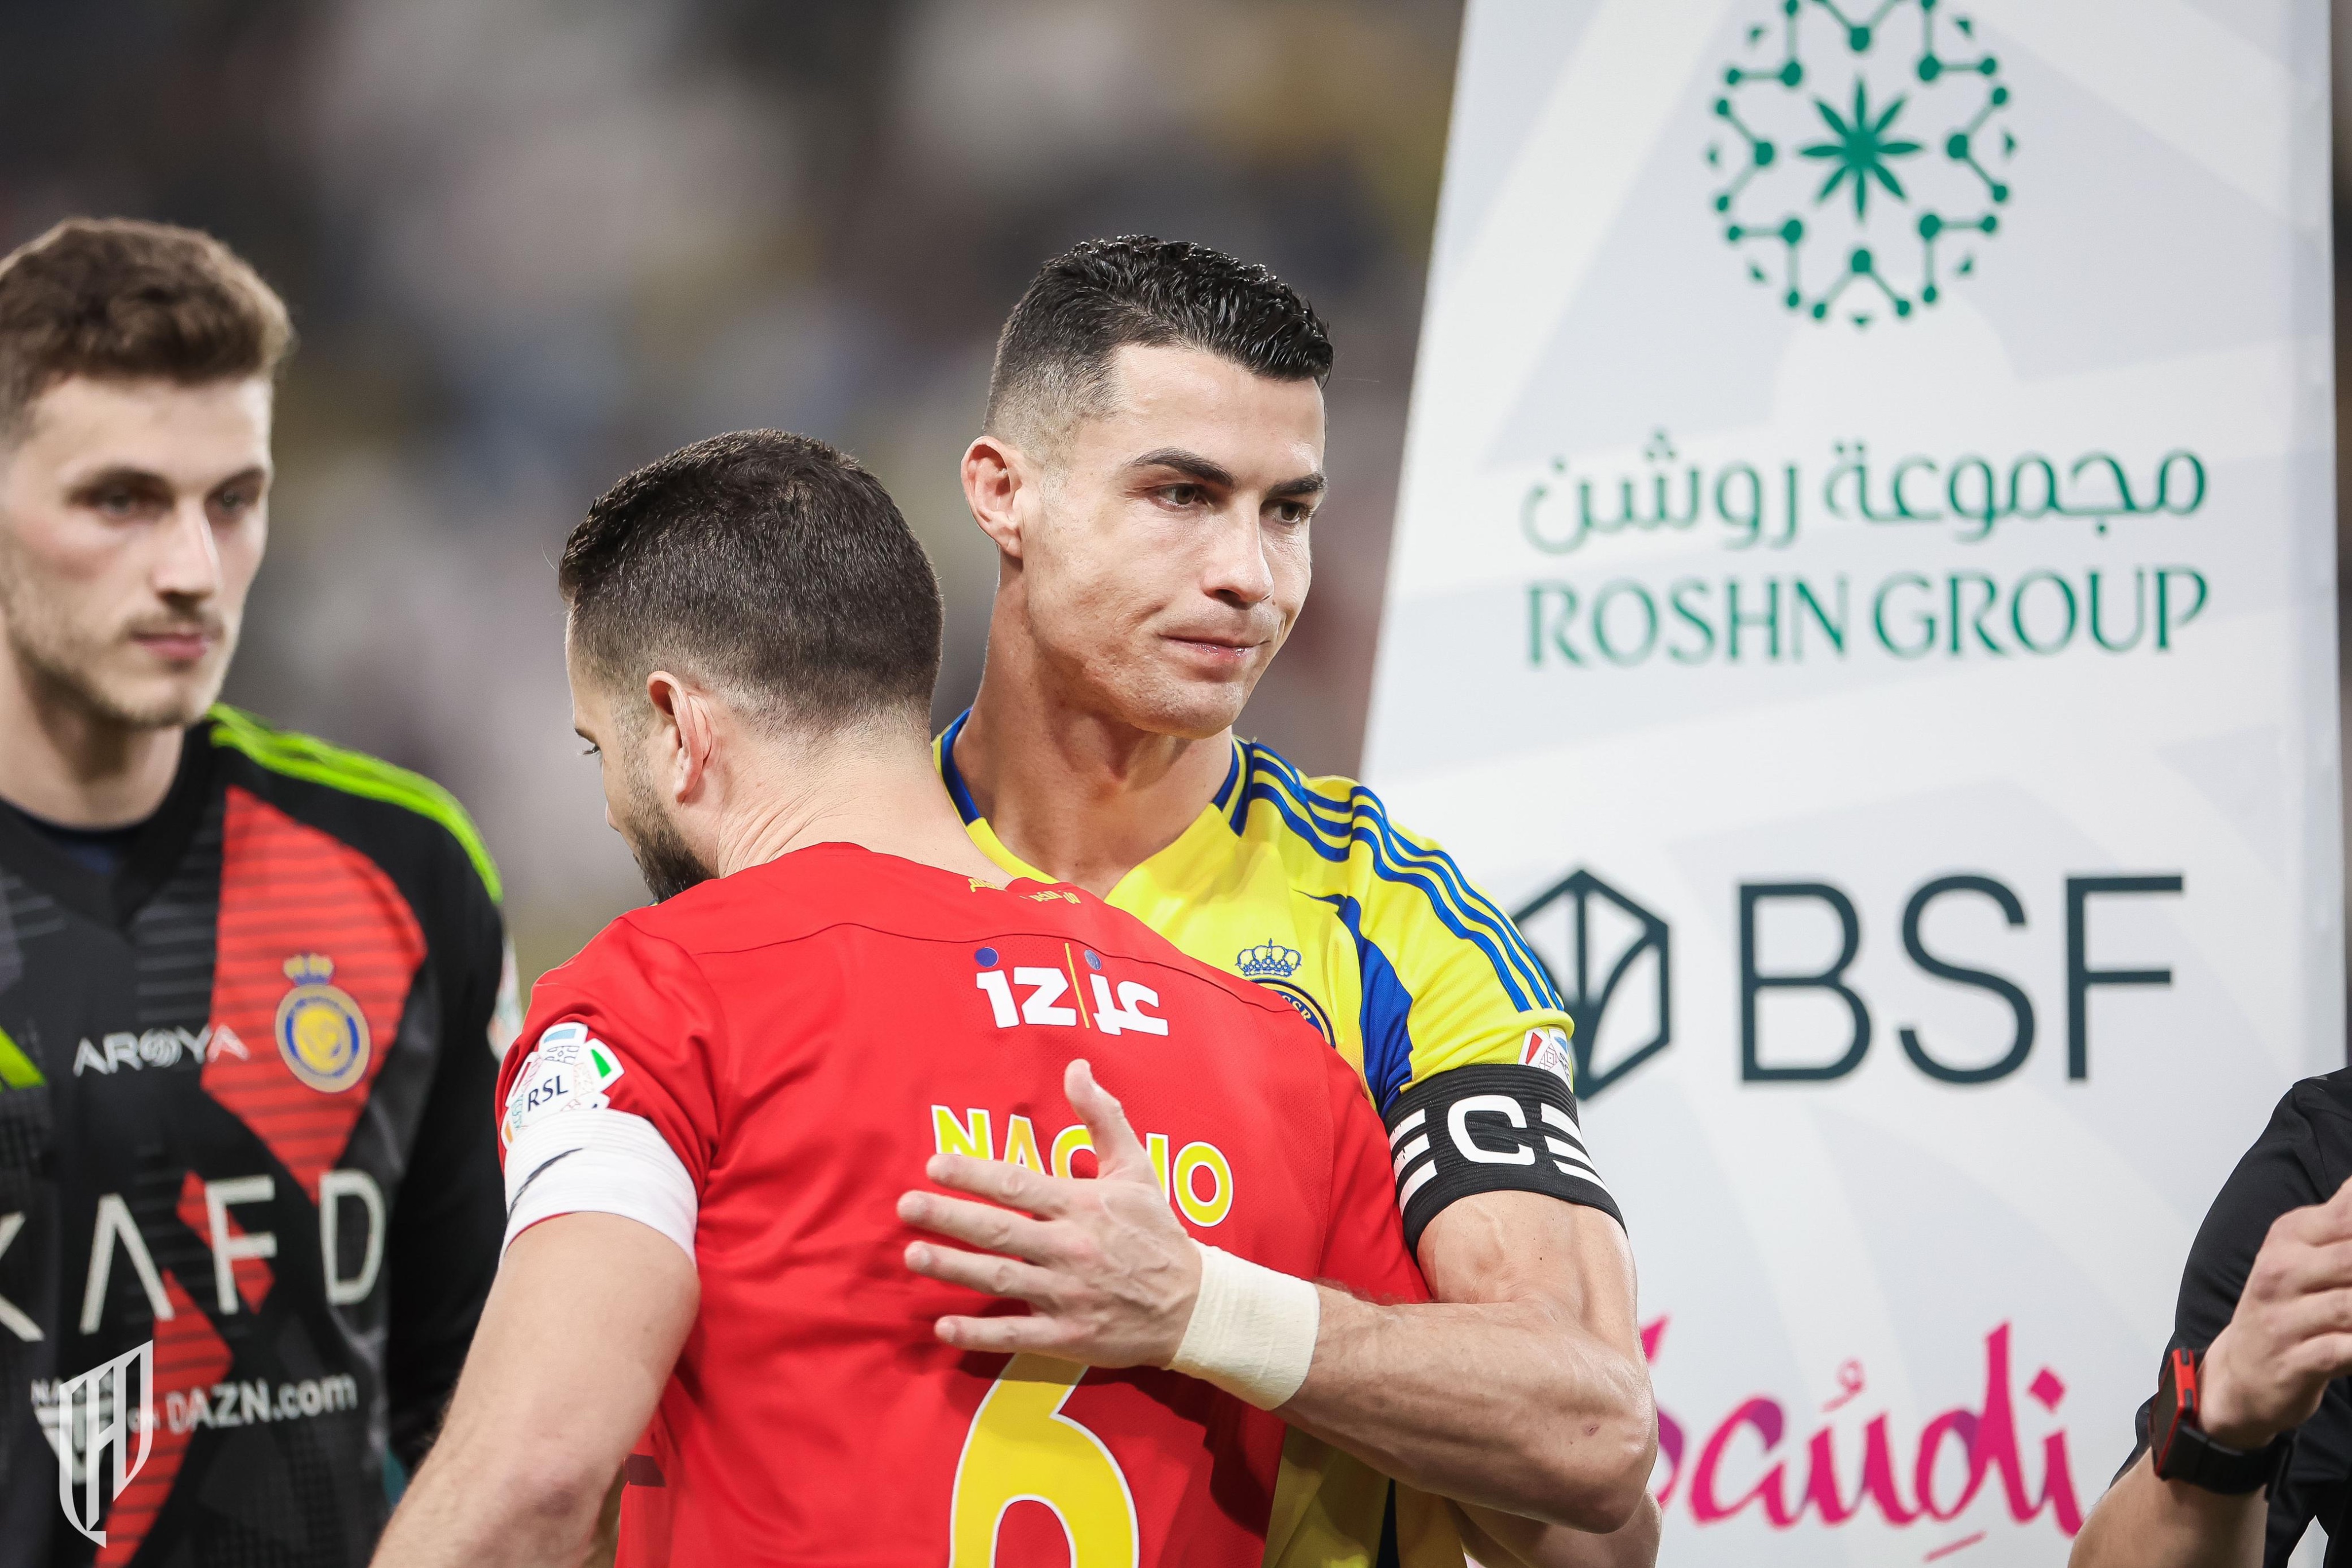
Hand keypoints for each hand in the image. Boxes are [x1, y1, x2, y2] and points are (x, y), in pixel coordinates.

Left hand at [897, 1058, 1201, 1366]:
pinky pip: (1016, 1334)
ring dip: (954, 1268)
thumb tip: (1077, 1067)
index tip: (935, 1164)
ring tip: (913, 1255)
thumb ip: (1103, 1116)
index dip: (974, 1173)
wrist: (1194, 1303)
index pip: (1018, 1184)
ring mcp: (1068, 1294)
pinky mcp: (1068, 1335)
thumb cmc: (1157, 1231)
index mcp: (1083, 1205)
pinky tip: (943, 1327)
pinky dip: (979, 1334)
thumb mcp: (1137, 1166)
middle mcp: (1070, 1247)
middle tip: (905, 1206)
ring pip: (1001, 1279)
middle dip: (949, 1217)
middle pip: (999, 1230)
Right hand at [2199, 1173, 2351, 1447]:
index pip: (2345, 1215)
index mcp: (2288, 1238)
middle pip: (2350, 1259)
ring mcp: (2284, 1319)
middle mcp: (2281, 1272)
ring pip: (2349, 1306)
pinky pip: (2343, 1352)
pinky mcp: (2294, 1361)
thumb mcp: (2302, 1253)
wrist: (2242, 1372)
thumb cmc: (2284, 1308)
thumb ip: (2337, 1218)